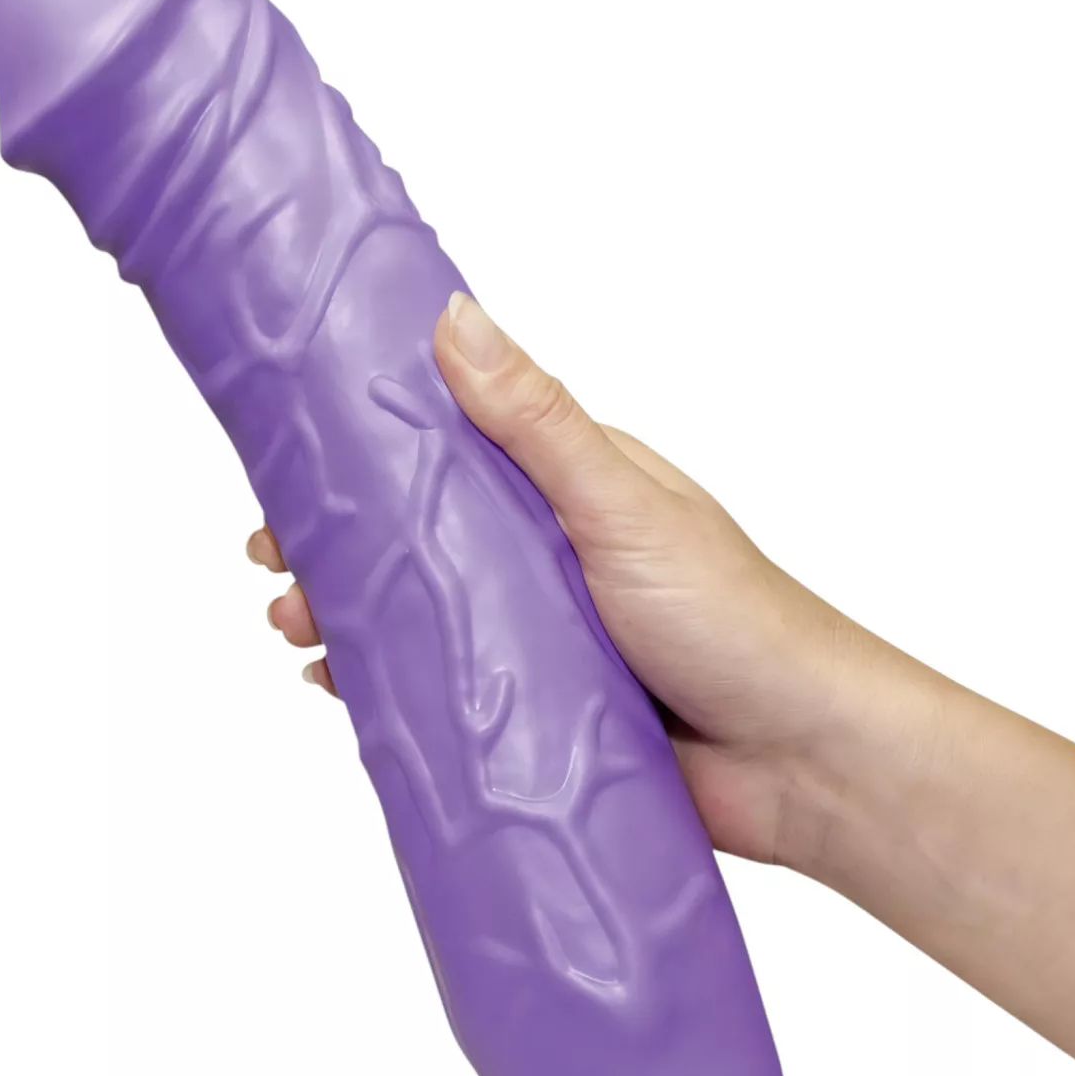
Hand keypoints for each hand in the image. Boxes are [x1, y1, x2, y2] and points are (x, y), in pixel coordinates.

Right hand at [250, 291, 866, 865]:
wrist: (801, 760)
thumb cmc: (734, 618)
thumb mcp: (623, 506)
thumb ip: (538, 423)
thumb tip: (453, 315)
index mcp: (572, 489)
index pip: (451, 451)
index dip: (367, 454)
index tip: (290, 466)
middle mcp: (553, 558)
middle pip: (423, 540)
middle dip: (343, 548)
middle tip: (272, 562)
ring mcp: (545, 638)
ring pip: (426, 618)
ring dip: (353, 619)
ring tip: (296, 628)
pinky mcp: (545, 714)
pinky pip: (451, 694)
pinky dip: (393, 690)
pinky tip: (342, 690)